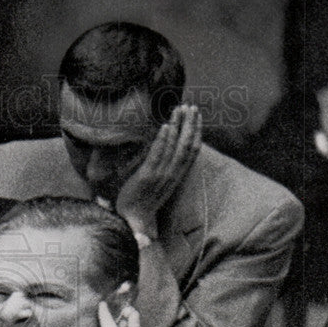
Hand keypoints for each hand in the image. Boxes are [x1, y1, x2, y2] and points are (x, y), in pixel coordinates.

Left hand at [115, 104, 201, 234]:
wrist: (130, 220)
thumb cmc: (142, 203)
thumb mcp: (158, 185)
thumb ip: (165, 167)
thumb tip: (169, 148)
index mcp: (176, 178)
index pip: (192, 152)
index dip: (196, 133)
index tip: (197, 116)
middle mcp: (171, 176)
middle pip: (186, 147)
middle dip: (190, 125)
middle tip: (191, 106)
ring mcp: (159, 176)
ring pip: (174, 148)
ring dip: (179, 127)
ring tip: (180, 108)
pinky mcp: (146, 177)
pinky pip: (157, 156)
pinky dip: (163, 141)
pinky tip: (166, 126)